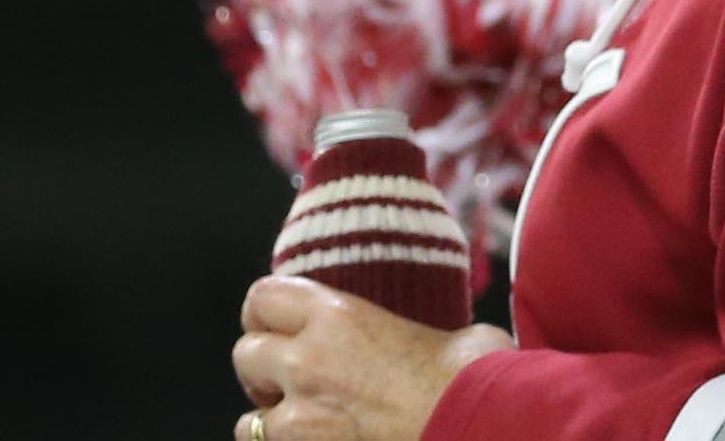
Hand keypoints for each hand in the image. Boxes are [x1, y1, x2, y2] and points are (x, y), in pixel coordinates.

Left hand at [231, 275, 511, 440]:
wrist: (479, 423)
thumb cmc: (477, 376)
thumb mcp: (449, 332)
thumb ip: (416, 332)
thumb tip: (442, 341)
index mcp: (339, 316)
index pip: (263, 297)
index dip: (266, 312)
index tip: (280, 325)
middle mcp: (308, 361)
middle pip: (244, 355)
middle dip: (264, 369)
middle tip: (296, 378)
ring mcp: (302, 419)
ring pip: (248, 421)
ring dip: (273, 420)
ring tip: (309, 422)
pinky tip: (320, 440)